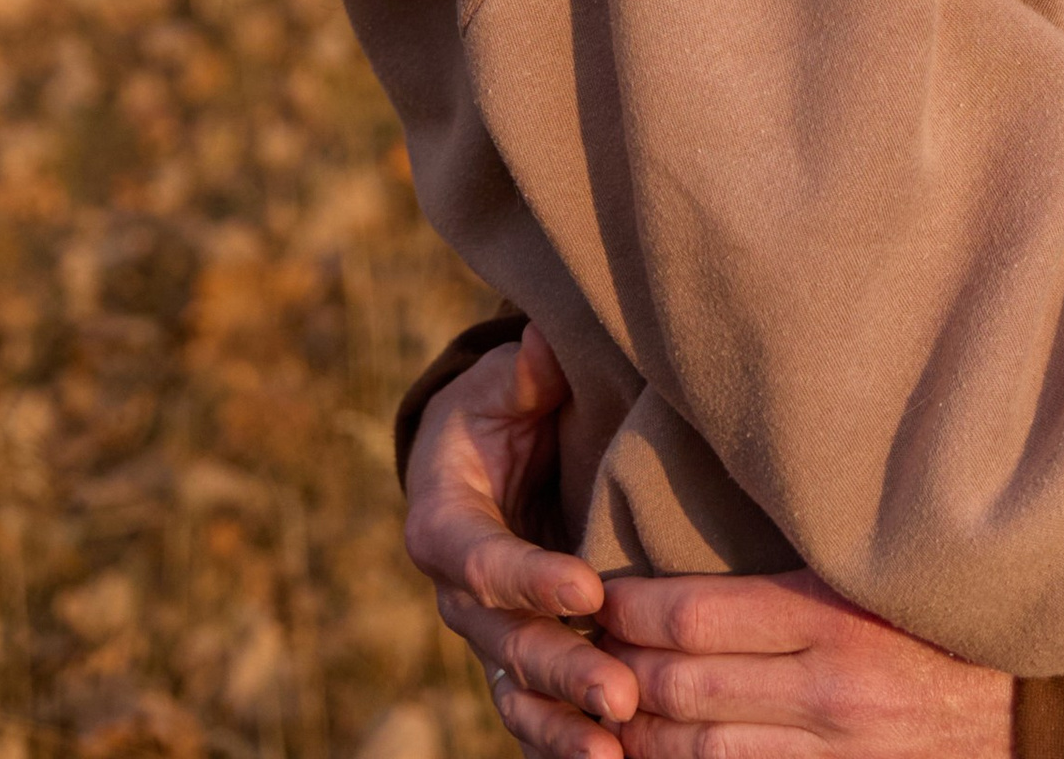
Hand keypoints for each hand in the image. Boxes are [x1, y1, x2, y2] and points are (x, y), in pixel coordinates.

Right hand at [404, 329, 635, 758]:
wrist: (486, 452)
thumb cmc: (501, 406)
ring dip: (565, 725)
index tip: (588, 591)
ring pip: (519, 694)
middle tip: (620, 693)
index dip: (530, 578)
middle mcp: (457, 593)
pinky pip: (536, 713)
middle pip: (504, 642)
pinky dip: (566, 743)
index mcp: (443, 522)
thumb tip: (547, 344)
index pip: (482, 560)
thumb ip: (527, 371)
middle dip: (562, 670)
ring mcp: (487, 636)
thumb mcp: (507, 380)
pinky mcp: (518, 661)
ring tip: (617, 751)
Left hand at [599, 574, 1014, 758]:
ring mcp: (831, 756)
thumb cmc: (950, 620)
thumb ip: (803, 570)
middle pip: (681, 687)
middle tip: (581, 649)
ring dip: (636, 736)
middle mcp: (827, 691)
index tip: (599, 594)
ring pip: (695, 752)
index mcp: (834, 617)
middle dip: (618, 672)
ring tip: (601, 710)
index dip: (631, 608)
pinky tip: (656, 757)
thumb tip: (710, 554)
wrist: (1035, 710)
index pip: (695, 615)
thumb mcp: (883, 576)